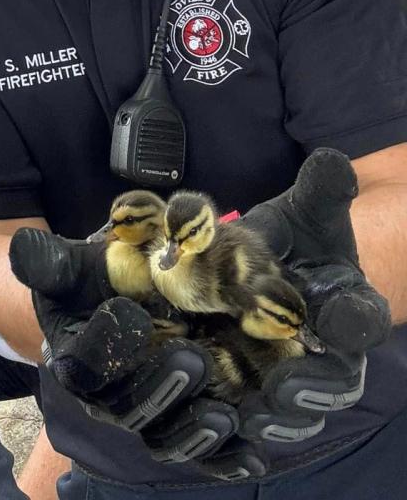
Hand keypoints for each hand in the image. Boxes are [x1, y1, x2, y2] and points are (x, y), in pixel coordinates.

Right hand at [9, 229, 258, 476]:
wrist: (114, 311)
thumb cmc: (92, 287)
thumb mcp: (71, 268)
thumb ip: (50, 260)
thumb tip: (22, 244)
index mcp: (76, 359)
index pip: (85, 359)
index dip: (106, 340)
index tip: (130, 311)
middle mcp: (108, 398)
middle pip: (131, 405)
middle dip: (162, 386)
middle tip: (193, 359)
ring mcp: (148, 420)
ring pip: (168, 434)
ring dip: (194, 429)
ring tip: (223, 414)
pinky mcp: (183, 433)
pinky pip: (203, 455)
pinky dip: (226, 458)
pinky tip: (251, 454)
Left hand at [235, 148, 390, 442]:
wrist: (286, 265)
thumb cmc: (303, 238)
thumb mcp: (310, 210)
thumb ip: (322, 190)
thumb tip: (332, 162)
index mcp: (352, 304)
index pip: (362, 316)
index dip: (353, 318)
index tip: (338, 316)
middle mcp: (332, 349)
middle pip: (334, 380)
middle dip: (312, 386)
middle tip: (285, 385)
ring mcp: (302, 375)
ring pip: (297, 407)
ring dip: (275, 413)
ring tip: (251, 414)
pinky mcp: (264, 389)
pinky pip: (260, 416)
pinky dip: (244, 423)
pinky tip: (223, 423)